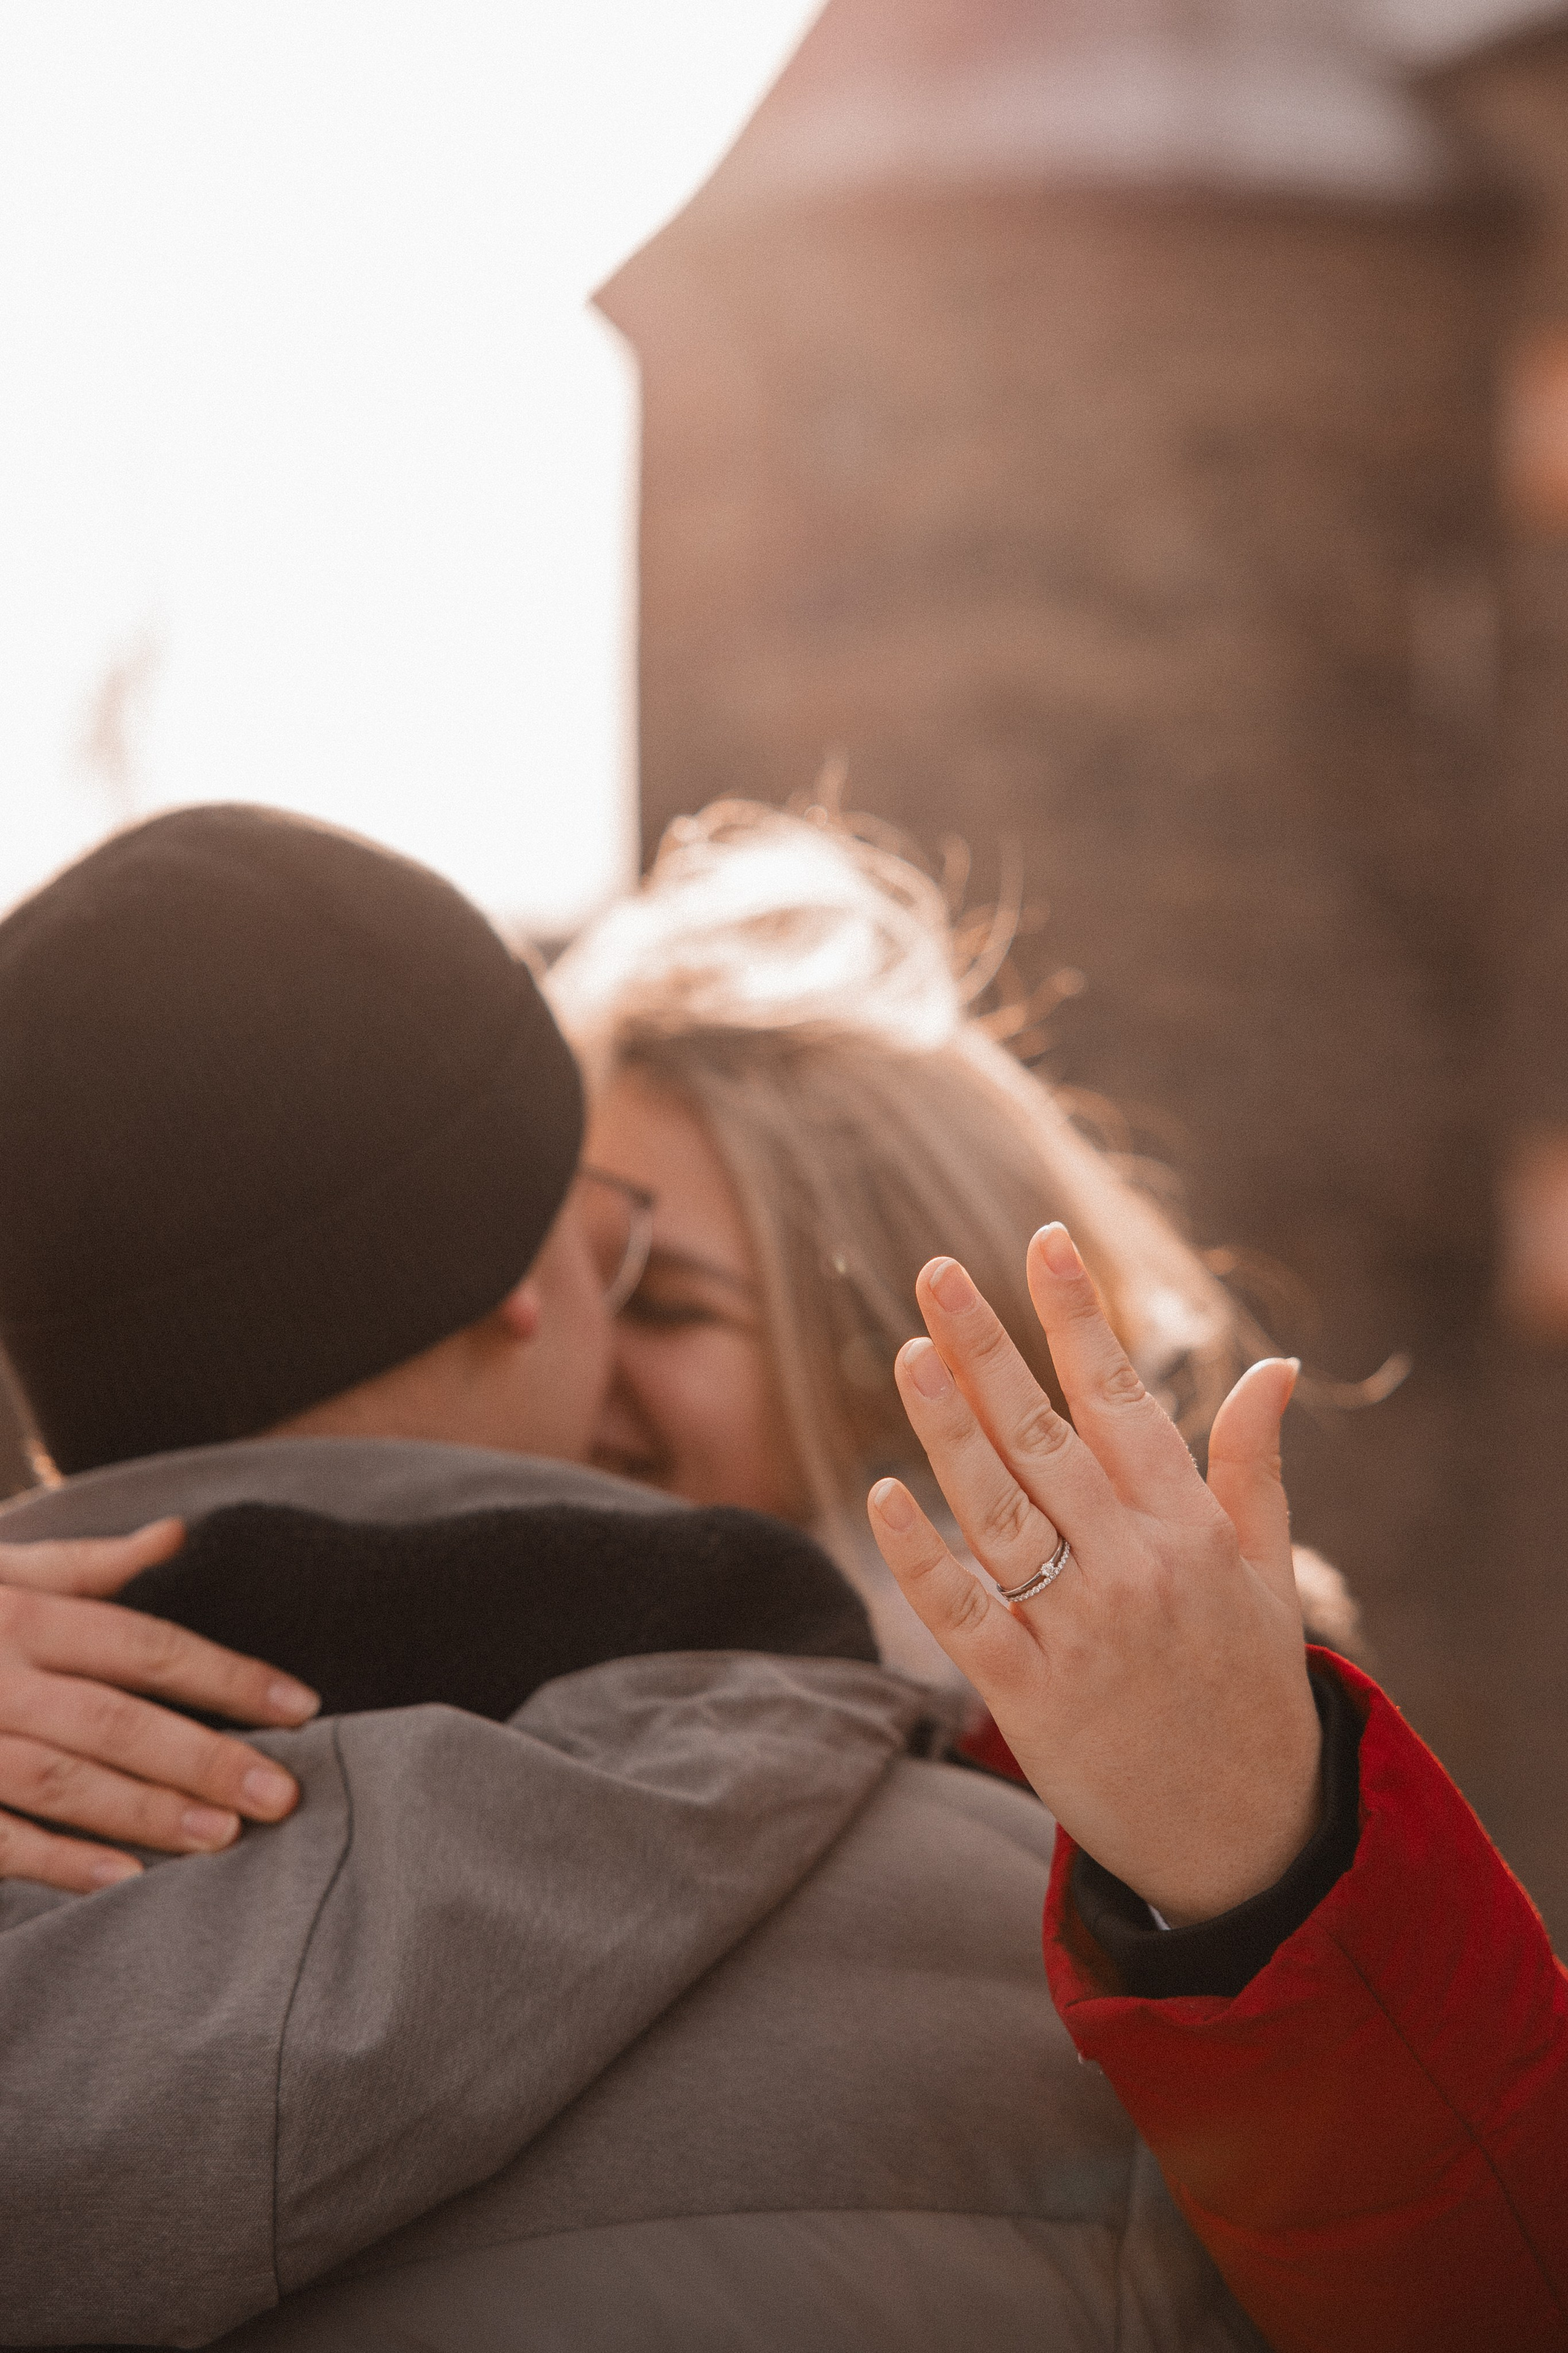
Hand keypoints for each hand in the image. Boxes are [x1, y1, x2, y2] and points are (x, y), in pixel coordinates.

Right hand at [0, 1519, 319, 1892]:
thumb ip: (81, 1561)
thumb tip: (175, 1535)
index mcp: (21, 1610)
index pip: (147, 1644)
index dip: (227, 1676)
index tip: (301, 1707)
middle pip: (117, 1716)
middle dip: (205, 1756)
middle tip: (283, 1794)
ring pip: (62, 1777)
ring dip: (145, 1810)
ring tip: (222, 1839)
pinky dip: (56, 1859)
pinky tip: (119, 1881)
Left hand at [867, 1224, 1320, 1925]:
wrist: (1247, 1839)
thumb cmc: (1249, 1690)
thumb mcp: (1268, 1572)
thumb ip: (1251, 1465)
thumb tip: (1275, 1364)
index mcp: (1190, 1528)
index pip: (1122, 1398)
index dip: (1079, 1316)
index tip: (1043, 1241)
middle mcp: (1135, 1566)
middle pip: (1046, 1437)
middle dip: (989, 1348)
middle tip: (936, 1272)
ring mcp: (1083, 1633)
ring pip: (1000, 1510)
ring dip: (949, 1428)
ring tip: (906, 1351)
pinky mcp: (1032, 1698)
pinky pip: (965, 1613)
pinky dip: (921, 1555)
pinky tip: (882, 1494)